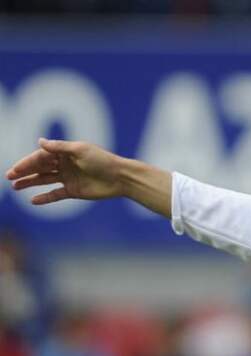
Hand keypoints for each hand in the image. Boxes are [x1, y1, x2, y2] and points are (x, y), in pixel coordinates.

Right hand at [5, 139, 125, 203]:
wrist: (121, 178)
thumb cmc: (102, 161)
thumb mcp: (80, 151)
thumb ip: (59, 148)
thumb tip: (40, 141)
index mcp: (66, 152)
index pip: (41, 157)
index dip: (27, 163)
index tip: (15, 169)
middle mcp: (65, 164)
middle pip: (40, 168)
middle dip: (25, 172)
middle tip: (9, 177)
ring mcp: (69, 178)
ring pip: (45, 180)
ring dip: (30, 183)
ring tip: (15, 187)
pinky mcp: (74, 191)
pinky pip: (56, 194)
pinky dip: (45, 197)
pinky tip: (33, 200)